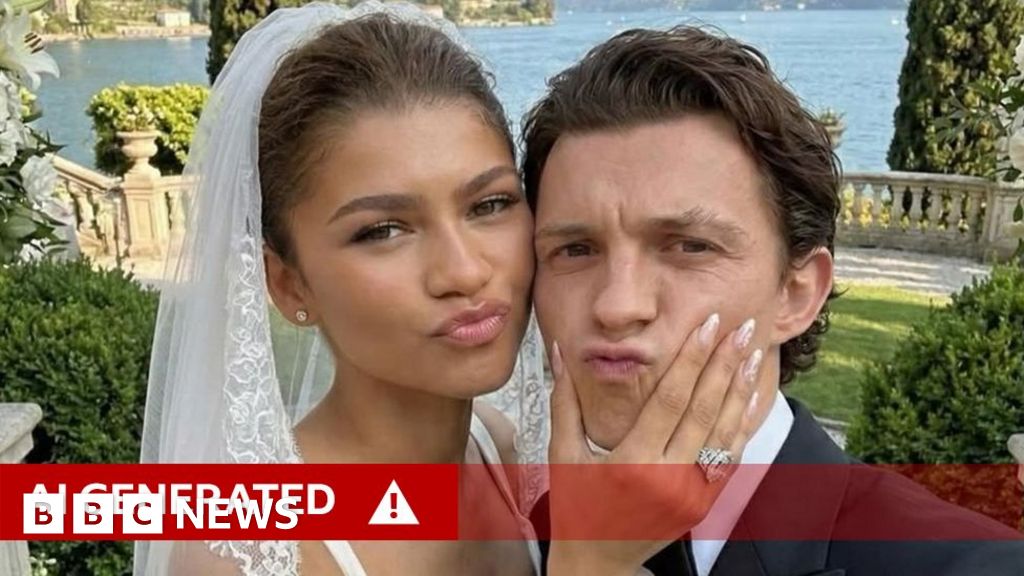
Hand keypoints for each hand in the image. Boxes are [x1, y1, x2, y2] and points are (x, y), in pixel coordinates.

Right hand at [546, 313, 765, 575]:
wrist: (598, 562)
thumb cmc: (575, 505)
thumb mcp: (563, 454)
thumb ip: (564, 401)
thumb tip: (557, 350)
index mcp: (631, 461)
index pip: (670, 399)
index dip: (692, 359)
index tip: (708, 325)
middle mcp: (666, 477)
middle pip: (703, 410)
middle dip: (724, 364)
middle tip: (741, 327)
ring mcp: (690, 494)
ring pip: (723, 433)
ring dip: (741, 390)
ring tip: (754, 353)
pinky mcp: (703, 505)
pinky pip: (729, 459)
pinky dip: (742, 426)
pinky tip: (751, 397)